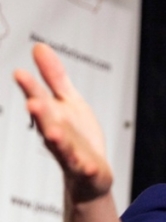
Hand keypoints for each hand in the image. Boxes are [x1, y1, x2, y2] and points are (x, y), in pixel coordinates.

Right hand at [14, 43, 111, 202]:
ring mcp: (71, 154)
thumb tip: (38, 46)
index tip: (19, 73)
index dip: (30, 87)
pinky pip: (84, 169)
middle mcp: (57, 135)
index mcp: (52, 116)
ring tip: (53, 132)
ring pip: (62, 147)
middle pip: (47, 123)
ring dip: (57, 140)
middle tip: (32, 102)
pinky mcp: (86, 170)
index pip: (39, 99)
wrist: (89, 174)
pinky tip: (87, 166)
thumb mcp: (68, 101)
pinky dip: (85, 168)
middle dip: (39, 113)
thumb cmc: (78, 136)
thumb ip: (54, 77)